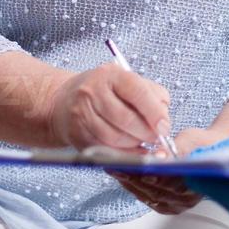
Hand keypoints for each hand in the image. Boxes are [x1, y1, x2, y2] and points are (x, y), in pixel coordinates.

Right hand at [48, 63, 170, 151]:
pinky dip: (124, 153)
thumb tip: (164, 116)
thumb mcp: (127, 81)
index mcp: (110, 75)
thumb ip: (152, 94)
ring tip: (144, 141)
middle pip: (125, 118)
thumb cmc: (103, 92)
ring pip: (115, 137)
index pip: (136, 91)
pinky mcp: (78, 135)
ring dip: (135, 144)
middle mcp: (93, 92)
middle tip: (158, 137)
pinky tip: (133, 151)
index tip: (165, 125)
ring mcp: (83, 114)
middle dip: (146, 132)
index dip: (154, 111)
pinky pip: (106, 149)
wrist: (63, 103)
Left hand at [112, 126, 217, 214]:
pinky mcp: (169, 206)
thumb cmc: (205, 144)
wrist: (213, 152)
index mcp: (198, 183)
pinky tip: (123, 177)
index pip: (169, 182)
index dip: (148, 175)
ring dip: (129, 183)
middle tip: (115, 165)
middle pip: (155, 191)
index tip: (130, 166)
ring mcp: (178, 205)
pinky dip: (134, 187)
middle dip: (132, 177)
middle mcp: (188, 199)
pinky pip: (148, 199)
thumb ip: (178, 148)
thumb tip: (159, 155)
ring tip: (114, 169)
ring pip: (148, 196)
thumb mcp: (193, 139)